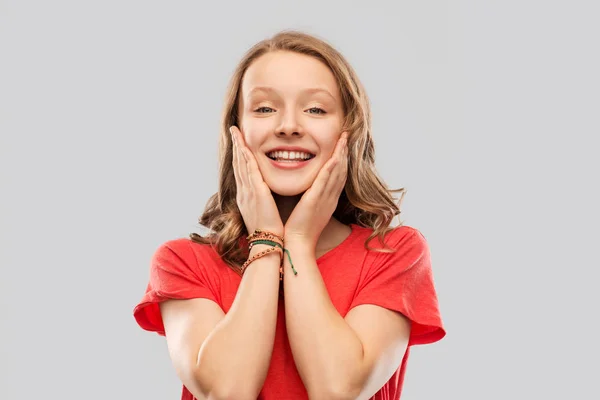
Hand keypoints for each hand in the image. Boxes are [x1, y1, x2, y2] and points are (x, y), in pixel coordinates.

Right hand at [230, 125, 283, 236]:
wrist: (267, 243)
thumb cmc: (269, 233)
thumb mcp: (263, 214)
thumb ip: (263, 203)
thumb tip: (265, 199)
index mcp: (246, 198)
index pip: (241, 172)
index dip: (239, 156)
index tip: (238, 144)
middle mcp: (243, 192)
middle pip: (237, 164)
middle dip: (235, 146)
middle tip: (233, 131)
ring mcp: (247, 191)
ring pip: (241, 163)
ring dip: (238, 146)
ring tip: (236, 132)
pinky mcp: (256, 192)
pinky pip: (249, 169)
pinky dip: (246, 156)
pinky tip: (245, 145)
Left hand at [284, 132, 348, 246]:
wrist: (297, 245)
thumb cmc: (299, 230)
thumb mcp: (309, 211)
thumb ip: (311, 199)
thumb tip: (309, 191)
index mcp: (328, 200)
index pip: (338, 176)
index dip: (342, 160)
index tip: (342, 146)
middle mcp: (330, 198)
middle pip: (342, 171)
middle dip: (344, 152)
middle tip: (346, 136)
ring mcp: (325, 199)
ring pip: (336, 172)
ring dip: (340, 154)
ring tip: (343, 139)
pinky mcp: (315, 200)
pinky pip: (325, 181)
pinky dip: (331, 168)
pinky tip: (334, 157)